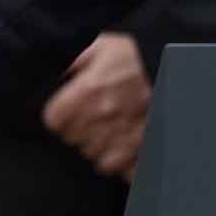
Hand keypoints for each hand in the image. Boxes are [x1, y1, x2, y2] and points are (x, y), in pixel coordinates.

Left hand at [41, 32, 149, 179]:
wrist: (171, 64)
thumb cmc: (135, 54)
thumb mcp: (98, 45)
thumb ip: (70, 61)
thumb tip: (45, 72)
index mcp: (88, 92)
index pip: (53, 121)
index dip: (58, 113)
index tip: (67, 108)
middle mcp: (104, 117)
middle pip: (73, 140)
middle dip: (78, 128)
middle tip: (91, 113)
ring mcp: (124, 134)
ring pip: (94, 155)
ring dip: (98, 144)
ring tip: (107, 127)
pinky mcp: (143, 146)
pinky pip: (123, 169)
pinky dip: (121, 162)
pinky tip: (121, 147)